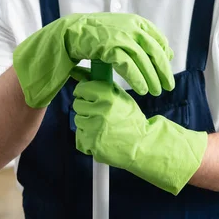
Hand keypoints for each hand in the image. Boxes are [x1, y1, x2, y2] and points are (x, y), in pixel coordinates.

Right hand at [13, 13, 174, 108]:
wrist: (68, 34)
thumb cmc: (94, 37)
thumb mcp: (118, 34)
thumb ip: (137, 41)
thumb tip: (160, 53)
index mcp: (134, 21)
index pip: (157, 38)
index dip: (164, 54)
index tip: (167, 68)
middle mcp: (130, 26)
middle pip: (154, 50)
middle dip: (162, 69)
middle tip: (168, 86)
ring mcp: (120, 35)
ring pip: (143, 60)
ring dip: (151, 77)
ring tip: (155, 92)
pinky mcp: (109, 46)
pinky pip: (128, 65)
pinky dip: (137, 78)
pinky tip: (142, 89)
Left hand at [73, 80, 206, 195]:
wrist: (141, 144)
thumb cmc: (132, 120)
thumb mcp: (121, 97)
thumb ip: (102, 85)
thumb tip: (80, 74)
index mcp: (108, 97)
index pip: (82, 88)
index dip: (84, 91)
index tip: (87, 94)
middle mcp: (100, 111)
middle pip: (78, 104)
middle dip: (86, 107)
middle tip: (98, 112)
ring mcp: (94, 129)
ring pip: (78, 120)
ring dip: (87, 121)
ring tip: (101, 125)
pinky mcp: (91, 144)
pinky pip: (80, 135)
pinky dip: (87, 136)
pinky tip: (100, 135)